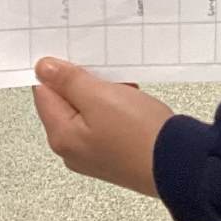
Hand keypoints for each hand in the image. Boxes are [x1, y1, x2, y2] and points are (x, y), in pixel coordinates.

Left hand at [31, 56, 172, 197]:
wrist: (178, 164)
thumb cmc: (137, 132)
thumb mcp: (99, 96)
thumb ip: (68, 81)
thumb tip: (42, 69)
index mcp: (61, 136)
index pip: (44, 93)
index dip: (56, 71)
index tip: (75, 56)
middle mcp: (73, 150)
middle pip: (66, 103)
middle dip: (83, 82)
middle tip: (106, 71)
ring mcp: (94, 154)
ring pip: (89, 111)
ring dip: (103, 93)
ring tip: (125, 87)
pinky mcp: (115, 154)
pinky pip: (106, 122)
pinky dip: (116, 107)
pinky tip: (133, 101)